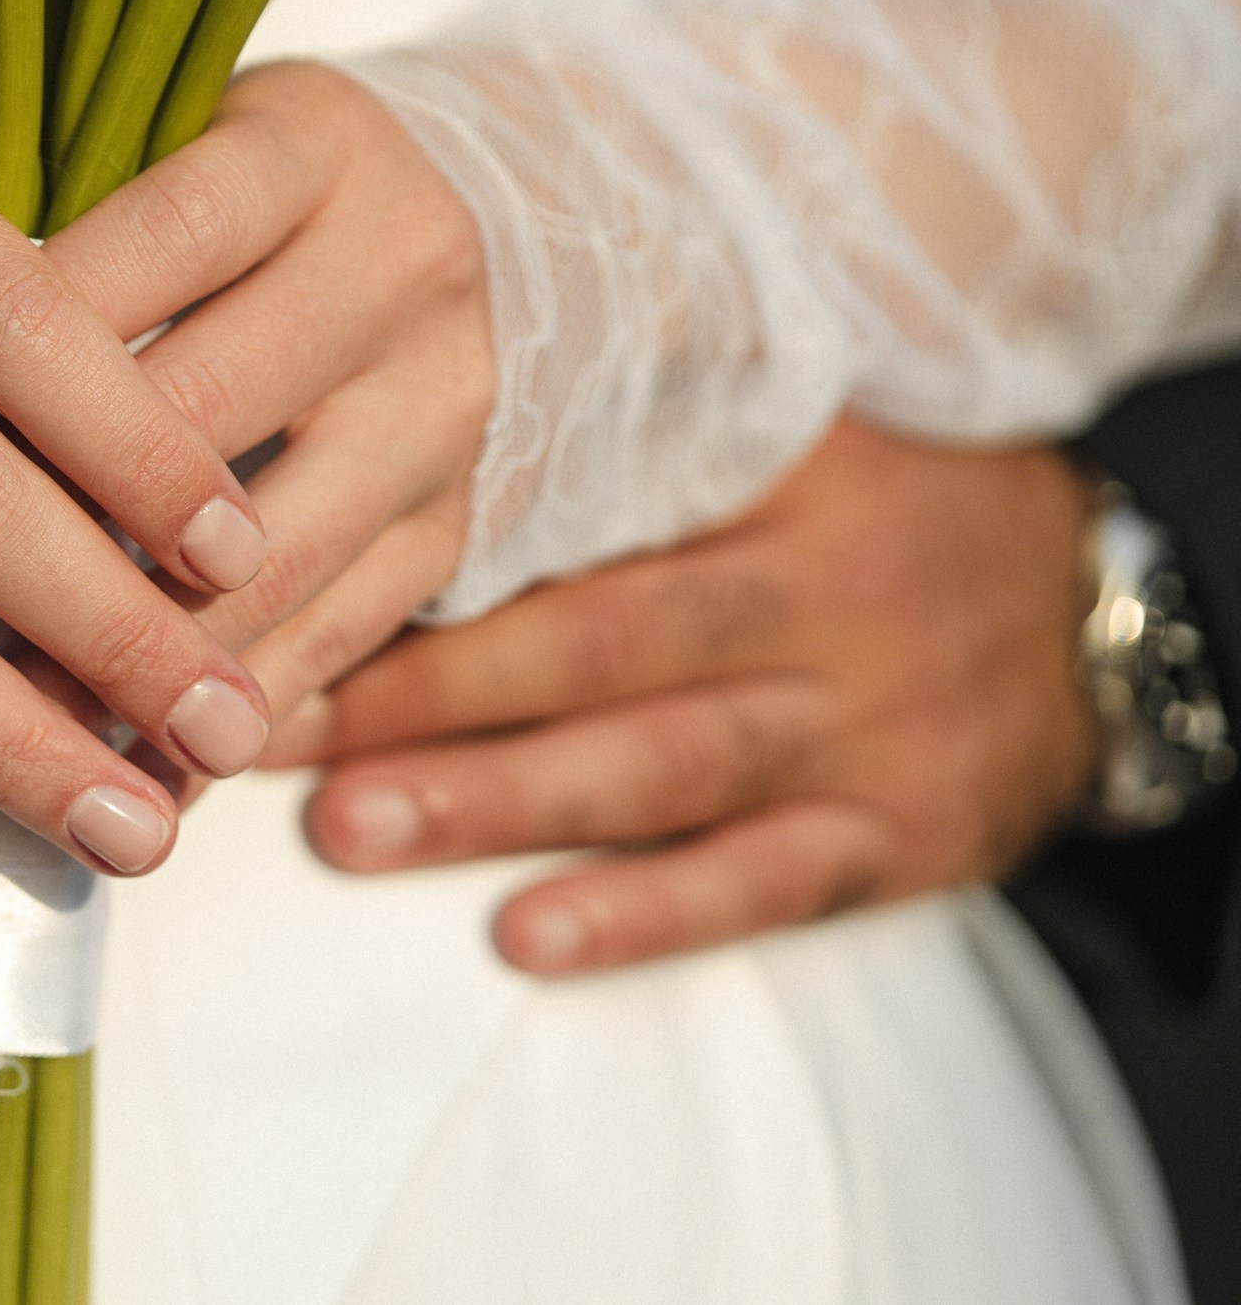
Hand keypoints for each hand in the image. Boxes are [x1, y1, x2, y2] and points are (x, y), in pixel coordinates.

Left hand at [41, 59, 491, 738]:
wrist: (488, 232)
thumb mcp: (167, 160)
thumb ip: (59, 244)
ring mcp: (446, 407)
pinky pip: (334, 644)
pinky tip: (116, 773)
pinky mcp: (459, 525)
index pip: (146, 243)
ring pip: (266, 559)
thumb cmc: (246, 206)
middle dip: (37, 527)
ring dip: (120, 665)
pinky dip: (216, 723)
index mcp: (313, 151)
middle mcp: (402, 268)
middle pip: (200, 412)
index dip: (5, 346)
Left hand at [282, 420, 1102, 973]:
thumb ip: (610, 431)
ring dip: (492, 802)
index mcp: (771, 464)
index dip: (419, 548)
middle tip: (269, 723)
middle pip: (593, 644)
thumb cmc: (872, 501)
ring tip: (348, 829)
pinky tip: (527, 937)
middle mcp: (824, 590)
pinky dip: (642, 915)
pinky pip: (761, 880)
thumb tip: (376, 452)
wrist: (1095, 608)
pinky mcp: (905, 832)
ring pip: (656, 767)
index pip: (573, 501)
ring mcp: (870, 718)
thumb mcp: (769, 426)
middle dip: (419, 693)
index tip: (281, 582)